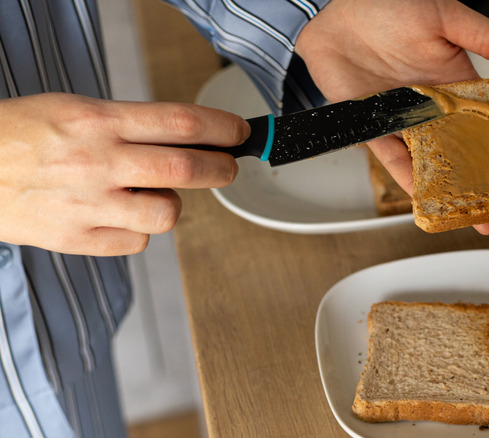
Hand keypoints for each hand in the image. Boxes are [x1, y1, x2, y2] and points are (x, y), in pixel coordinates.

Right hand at [0, 93, 247, 255]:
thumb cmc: (21, 135)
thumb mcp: (75, 110)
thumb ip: (130, 124)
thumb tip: (191, 138)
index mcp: (97, 121)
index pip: (181, 122)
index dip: (222, 128)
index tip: (239, 133)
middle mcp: (96, 161)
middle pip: (186, 168)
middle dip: (221, 169)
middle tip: (228, 167)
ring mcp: (86, 204)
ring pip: (167, 213)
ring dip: (173, 203)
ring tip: (153, 194)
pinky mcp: (76, 239)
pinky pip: (137, 241)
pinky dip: (140, 230)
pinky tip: (121, 215)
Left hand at [295, 0, 488, 233]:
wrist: (334, 10)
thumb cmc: (390, 4)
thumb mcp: (448, 17)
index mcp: (458, 83)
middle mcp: (435, 108)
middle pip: (469, 153)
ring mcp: (406, 120)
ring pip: (435, 164)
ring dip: (454, 192)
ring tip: (476, 219)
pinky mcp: (375, 127)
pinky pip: (395, 159)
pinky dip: (410, 179)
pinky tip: (427, 198)